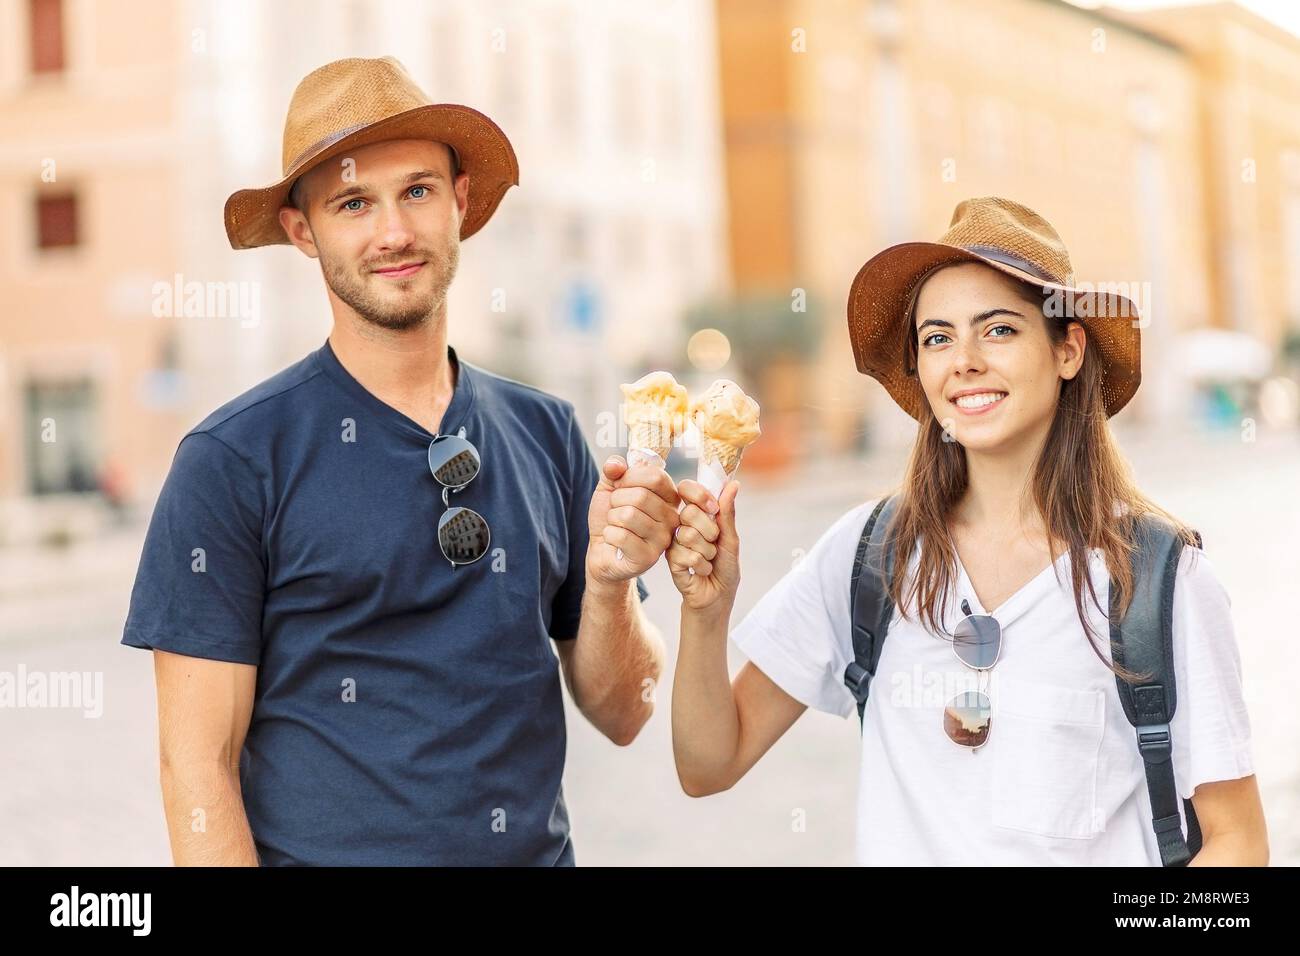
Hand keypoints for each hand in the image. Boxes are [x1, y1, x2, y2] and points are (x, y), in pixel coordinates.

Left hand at [587, 454, 680, 583]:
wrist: (602, 549)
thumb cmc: (612, 517)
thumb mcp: (610, 487)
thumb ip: (613, 470)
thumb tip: (615, 465)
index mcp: (669, 497)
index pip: (656, 476)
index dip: (629, 477)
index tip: (620, 486)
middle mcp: (672, 518)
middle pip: (641, 496)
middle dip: (616, 500)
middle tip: (615, 510)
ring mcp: (662, 539)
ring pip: (629, 516)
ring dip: (612, 519)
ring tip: (616, 526)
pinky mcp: (649, 557)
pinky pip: (622, 537)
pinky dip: (609, 535)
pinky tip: (614, 541)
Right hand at [668, 478, 739, 610]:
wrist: (718, 596)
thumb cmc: (725, 567)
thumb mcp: (730, 538)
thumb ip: (727, 512)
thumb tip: (733, 484)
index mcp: (695, 514)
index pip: (687, 489)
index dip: (700, 495)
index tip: (714, 509)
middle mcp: (681, 525)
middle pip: (689, 513)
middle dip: (710, 532)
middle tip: (714, 543)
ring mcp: (673, 542)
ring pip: (688, 535)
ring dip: (707, 552)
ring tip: (708, 560)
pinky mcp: (670, 560)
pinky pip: (686, 555)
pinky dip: (702, 565)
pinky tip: (701, 571)